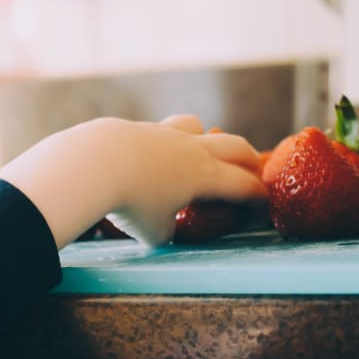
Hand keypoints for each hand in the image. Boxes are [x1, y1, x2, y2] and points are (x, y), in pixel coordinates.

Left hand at [0, 115, 265, 247]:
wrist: (94, 164)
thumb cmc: (130, 203)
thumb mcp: (154, 232)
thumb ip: (167, 230)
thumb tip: (164, 226)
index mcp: (205, 175)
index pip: (244, 185)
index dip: (259, 197)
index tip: (264, 206)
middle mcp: (192, 149)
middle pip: (234, 145)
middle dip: (248, 160)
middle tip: (252, 171)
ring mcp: (164, 133)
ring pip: (197, 126)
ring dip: (206, 138)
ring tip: (200, 153)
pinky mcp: (138, 128)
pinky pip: (161, 131)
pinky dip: (165, 144)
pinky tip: (150, 157)